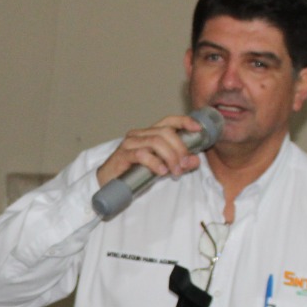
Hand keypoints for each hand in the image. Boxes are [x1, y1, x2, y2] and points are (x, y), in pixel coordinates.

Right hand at [93, 114, 210, 186]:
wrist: (107, 185)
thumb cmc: (133, 174)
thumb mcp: (161, 168)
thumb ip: (178, 163)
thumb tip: (195, 160)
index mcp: (148, 134)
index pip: (168, 121)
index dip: (184, 122)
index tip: (198, 129)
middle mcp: (139, 134)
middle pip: (165, 132)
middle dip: (180, 148)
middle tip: (185, 164)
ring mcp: (130, 144)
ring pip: (155, 142)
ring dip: (170, 157)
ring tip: (175, 171)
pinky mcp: (122, 155)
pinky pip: (142, 155)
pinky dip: (155, 162)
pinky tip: (161, 171)